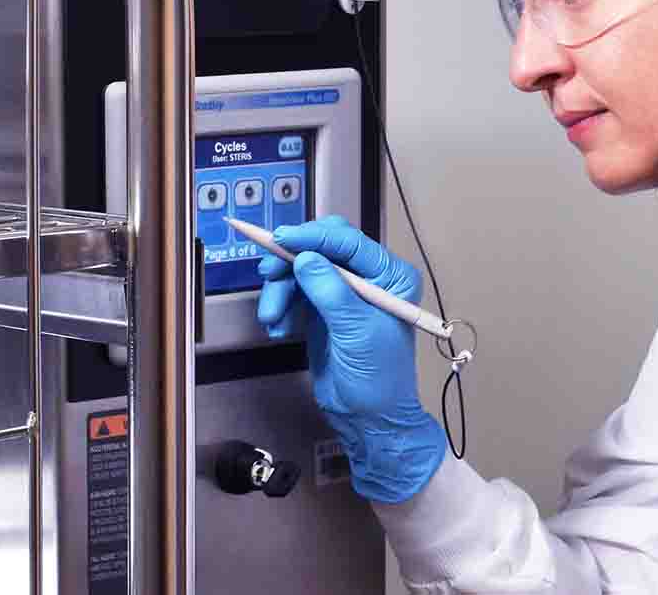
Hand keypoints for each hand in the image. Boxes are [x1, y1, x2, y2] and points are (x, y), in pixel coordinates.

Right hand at [256, 216, 446, 503]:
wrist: (369, 420)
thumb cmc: (378, 380)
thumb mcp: (357, 333)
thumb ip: (331, 292)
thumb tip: (305, 257)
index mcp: (390, 277)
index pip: (348, 242)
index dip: (313, 237)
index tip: (281, 240)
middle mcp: (368, 279)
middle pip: (321, 249)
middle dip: (291, 262)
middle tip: (267, 275)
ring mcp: (342, 293)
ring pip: (301, 271)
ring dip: (281, 291)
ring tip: (272, 319)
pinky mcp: (322, 310)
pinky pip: (294, 293)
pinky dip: (281, 306)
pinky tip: (278, 329)